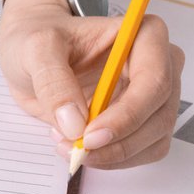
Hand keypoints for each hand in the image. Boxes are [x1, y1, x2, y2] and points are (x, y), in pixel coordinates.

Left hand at [0, 0, 185, 169]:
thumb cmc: (41, 39)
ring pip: (153, 139)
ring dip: (113, 154)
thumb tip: (75, 123)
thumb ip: (54, 82)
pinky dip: (112, 158)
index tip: (89, 136)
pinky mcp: (143, 120)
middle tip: (74, 149)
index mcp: (146, 35)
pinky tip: (79, 144)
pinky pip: (142, 151)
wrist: (33, 53)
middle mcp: (160, 64)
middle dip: (116, 142)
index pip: (154, 82)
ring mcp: (154, 95)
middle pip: (159, 115)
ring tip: (68, 143)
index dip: (126, 116)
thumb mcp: (36, 50)